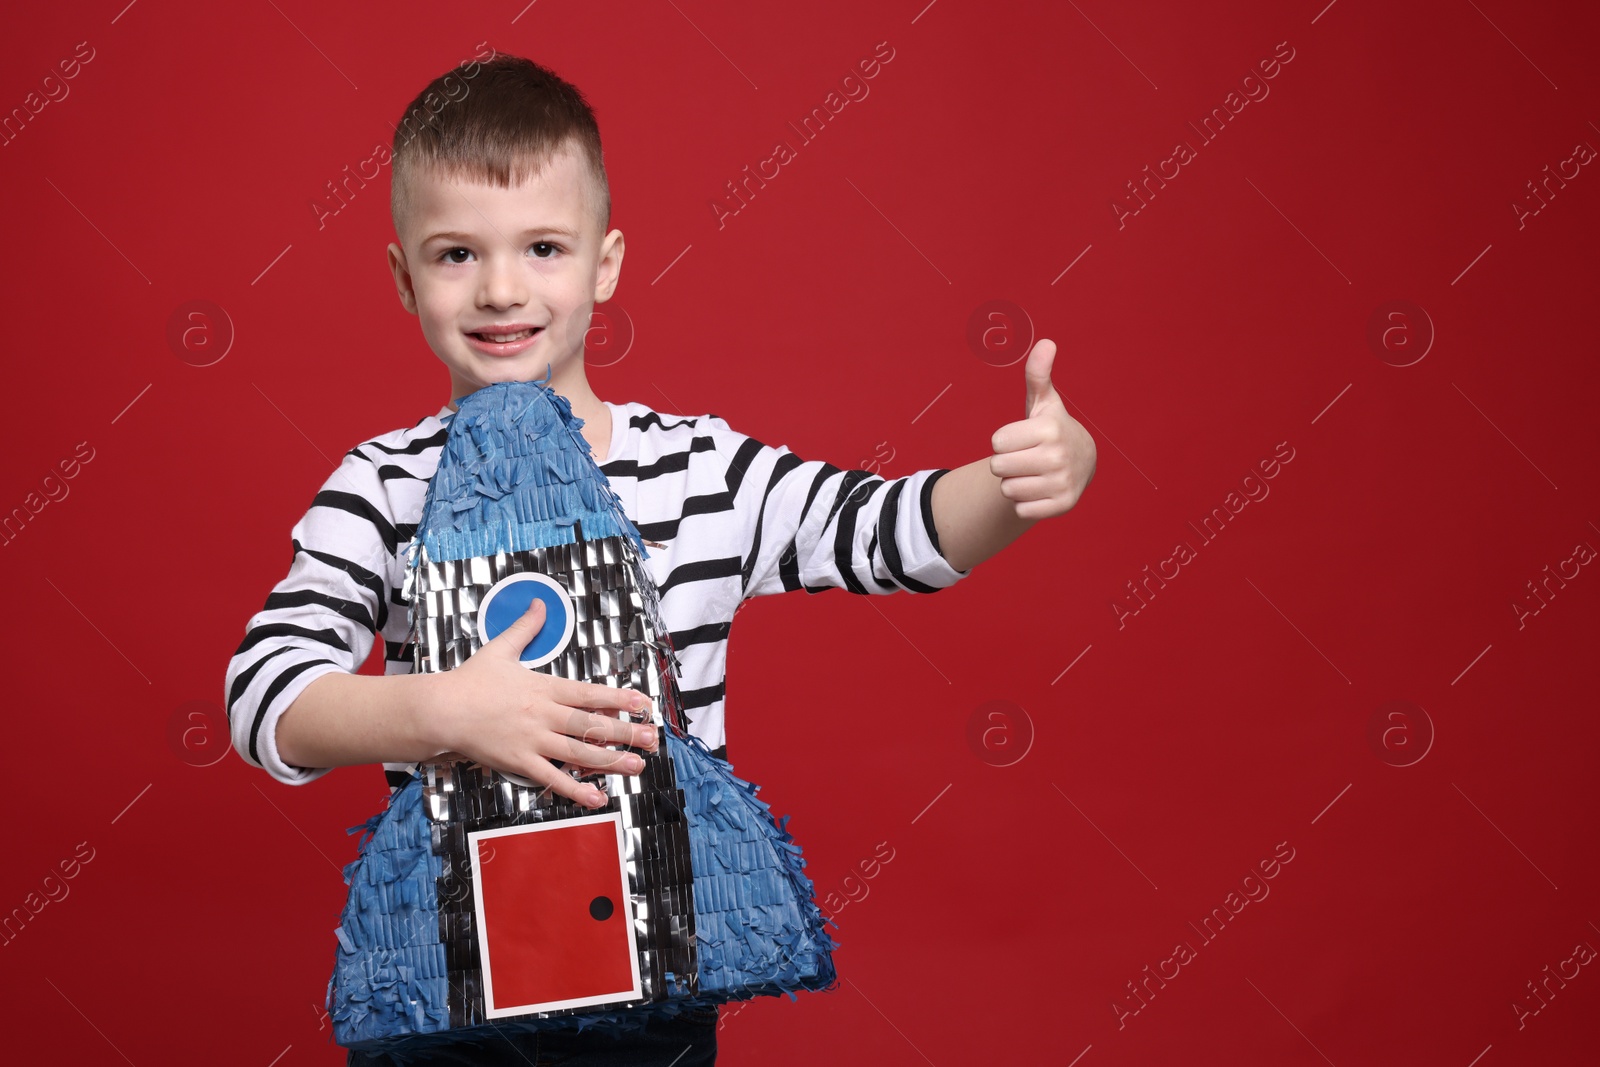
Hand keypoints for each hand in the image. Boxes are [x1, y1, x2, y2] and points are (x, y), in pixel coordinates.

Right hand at [425, 597, 659, 808]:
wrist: (441, 709)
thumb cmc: (470, 681)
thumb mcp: (501, 648)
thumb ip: (525, 627)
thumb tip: (539, 603)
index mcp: (544, 688)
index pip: (590, 693)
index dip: (619, 699)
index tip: (643, 703)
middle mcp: (544, 715)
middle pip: (592, 725)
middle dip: (626, 732)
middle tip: (652, 738)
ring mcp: (533, 740)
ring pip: (579, 753)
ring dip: (611, 760)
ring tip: (637, 766)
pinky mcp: (519, 762)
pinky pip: (552, 779)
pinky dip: (576, 790)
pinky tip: (597, 797)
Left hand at [988, 338, 1096, 520]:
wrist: (1081, 462)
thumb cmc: (1050, 428)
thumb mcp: (1043, 402)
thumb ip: (1038, 374)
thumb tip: (1046, 343)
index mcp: (1050, 429)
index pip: (996, 442)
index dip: (1004, 441)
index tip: (1022, 438)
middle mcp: (1058, 456)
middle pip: (998, 468)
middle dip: (1006, 463)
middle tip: (1025, 457)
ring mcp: (1062, 483)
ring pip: (1007, 490)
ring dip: (1014, 483)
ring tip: (1033, 473)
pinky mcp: (1062, 506)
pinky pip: (1020, 510)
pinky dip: (1025, 503)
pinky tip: (1040, 489)